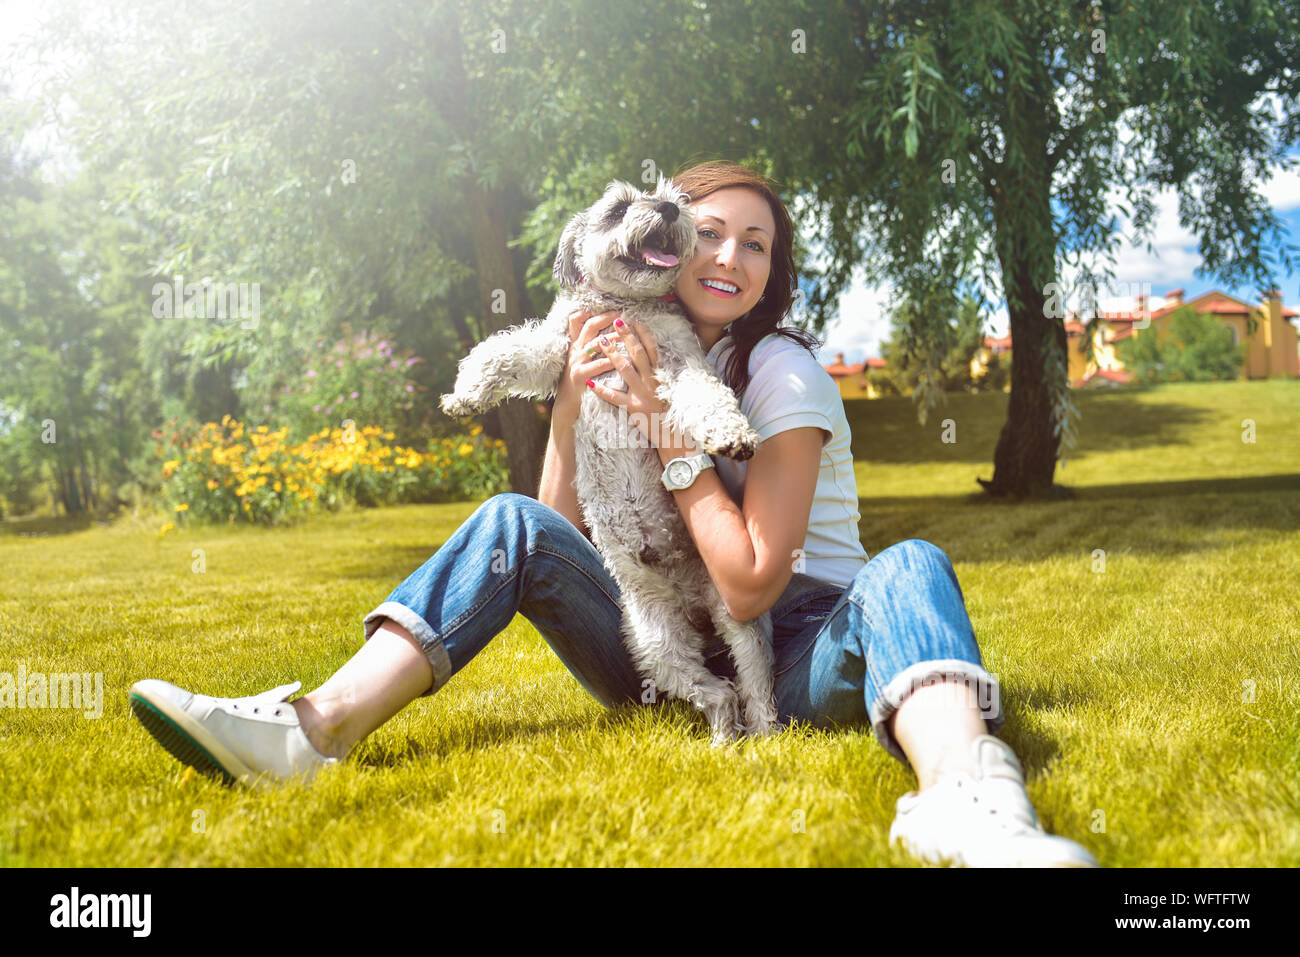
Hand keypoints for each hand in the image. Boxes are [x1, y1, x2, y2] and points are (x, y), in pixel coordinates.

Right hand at [553, 309, 619, 427]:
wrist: (568, 403)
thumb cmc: (579, 380)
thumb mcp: (580, 359)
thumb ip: (589, 345)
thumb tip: (605, 331)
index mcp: (577, 344)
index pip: (578, 320)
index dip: (594, 312)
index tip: (612, 310)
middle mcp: (576, 350)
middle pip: (589, 327)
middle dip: (606, 319)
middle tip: (621, 316)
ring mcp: (577, 362)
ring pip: (595, 344)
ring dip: (611, 338)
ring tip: (624, 334)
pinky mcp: (580, 375)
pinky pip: (597, 366)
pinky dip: (609, 361)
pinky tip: (621, 359)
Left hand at [585, 316, 672, 447]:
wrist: (673, 435)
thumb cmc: (669, 412)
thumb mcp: (667, 389)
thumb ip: (658, 375)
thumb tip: (650, 359)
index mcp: (660, 376)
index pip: (651, 350)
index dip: (643, 334)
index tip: (634, 320)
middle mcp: (652, 381)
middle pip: (638, 354)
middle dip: (626, 336)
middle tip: (616, 321)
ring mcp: (643, 394)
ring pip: (626, 370)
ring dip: (613, 354)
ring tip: (601, 341)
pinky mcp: (634, 408)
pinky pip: (615, 397)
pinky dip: (602, 390)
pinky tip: (590, 383)